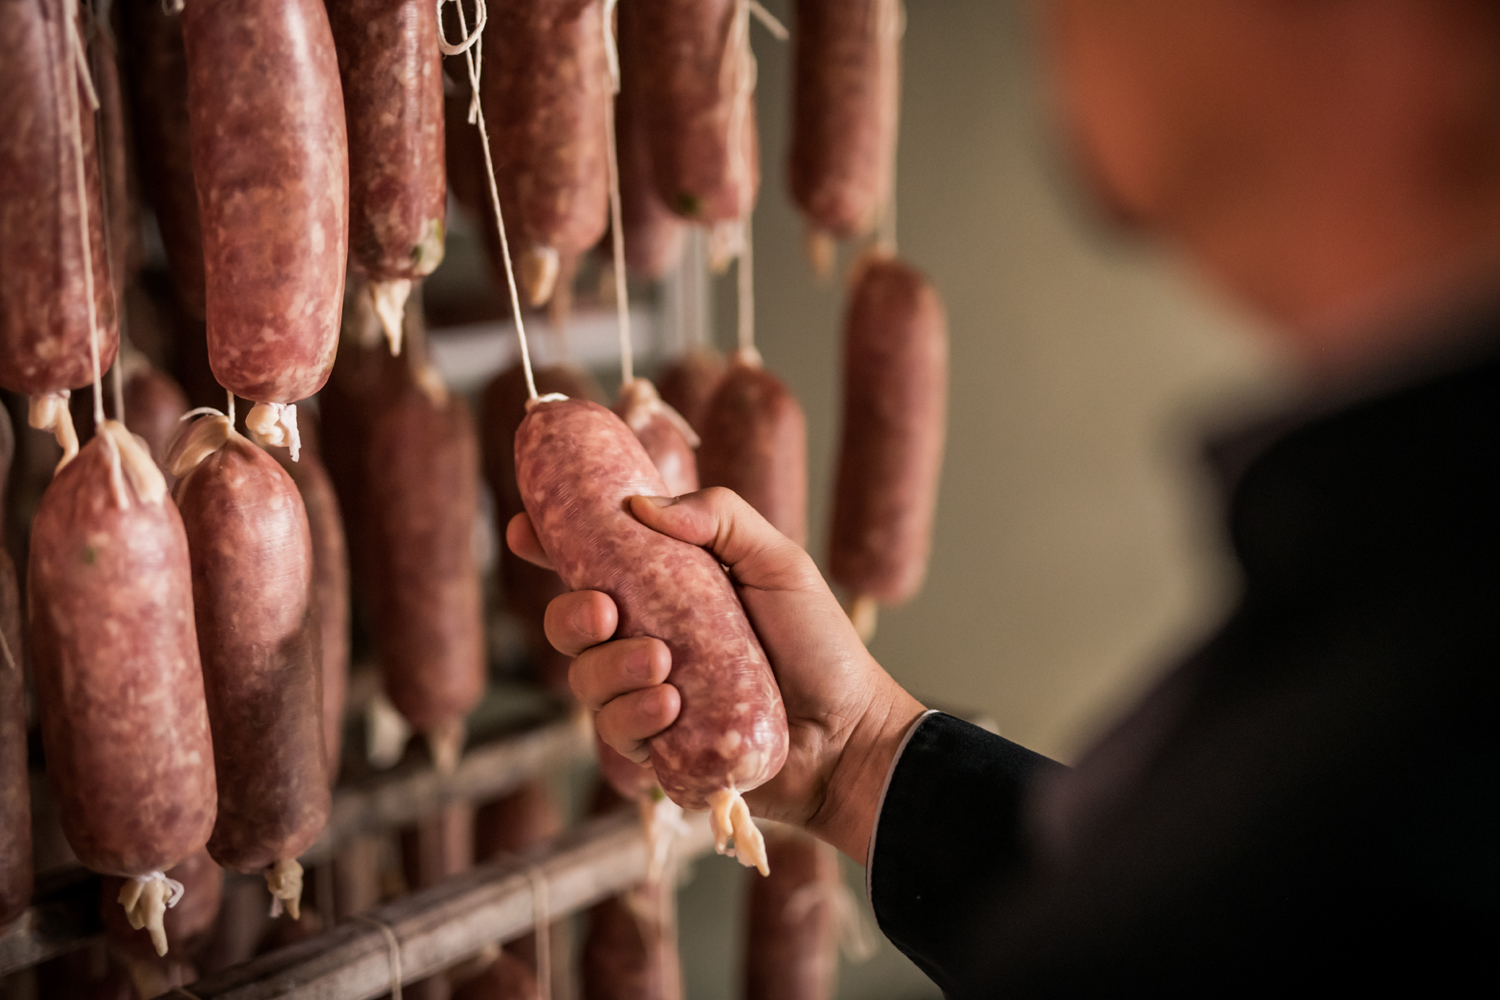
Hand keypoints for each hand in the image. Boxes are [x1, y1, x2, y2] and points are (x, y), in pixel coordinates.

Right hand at [507, 488, 926, 862]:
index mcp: (665, 593)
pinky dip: (633, 718)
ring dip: (611, 671)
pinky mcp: (658, 752)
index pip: (590, 564)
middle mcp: (646, 642)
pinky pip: (615, 735)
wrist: (851, 733)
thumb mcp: (778, 560)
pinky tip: (669, 708)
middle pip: (570, 626)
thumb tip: (643, 506)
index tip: (523, 528)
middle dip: (570, 615)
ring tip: (663, 667)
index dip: (548, 546)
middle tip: (605, 610)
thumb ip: (720, 516)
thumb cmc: (817, 644)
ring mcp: (648, 699)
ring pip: (585, 682)